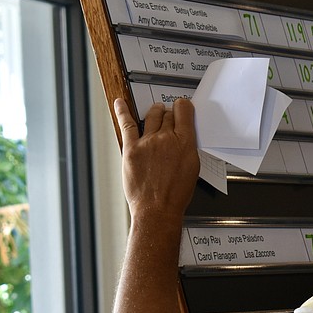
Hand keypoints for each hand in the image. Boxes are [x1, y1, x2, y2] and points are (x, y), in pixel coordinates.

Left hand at [114, 98, 199, 219]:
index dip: (183, 106)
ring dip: (154, 112)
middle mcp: (166, 138)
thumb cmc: (175, 194)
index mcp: (185, 142)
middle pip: (167, 114)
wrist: (158, 208)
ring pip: (151, 116)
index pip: (184, 111)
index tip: (182, 106)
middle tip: (168, 116)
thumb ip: (187, 148)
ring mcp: (148, 142)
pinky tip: (120, 103)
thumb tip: (183, 138)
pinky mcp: (131, 148)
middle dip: (169, 114)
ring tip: (155, 111)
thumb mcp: (193, 167)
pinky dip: (122, 111)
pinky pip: (126, 124)